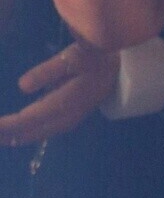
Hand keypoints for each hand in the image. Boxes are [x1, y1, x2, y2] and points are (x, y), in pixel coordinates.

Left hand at [0, 42, 116, 144]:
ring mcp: (68, 120)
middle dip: (9, 135)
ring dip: (18, 137)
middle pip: (32, 131)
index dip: (9, 124)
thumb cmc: (93, 59)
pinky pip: (45, 131)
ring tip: (0, 138)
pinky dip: (29, 133)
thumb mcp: (69, 59)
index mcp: (63, 103)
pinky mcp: (69, 118)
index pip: (29, 118)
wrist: (119, 69)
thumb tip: (22, 87)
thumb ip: (45, 72)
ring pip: (38, 134)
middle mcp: (65, 117)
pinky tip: (18, 134)